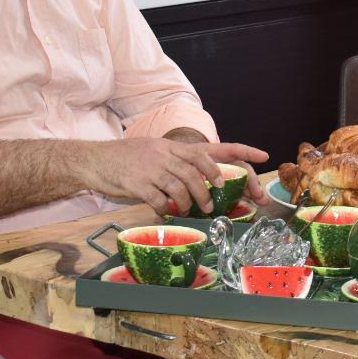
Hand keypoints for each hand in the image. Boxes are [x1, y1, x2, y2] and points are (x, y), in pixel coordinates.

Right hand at [96, 137, 267, 216]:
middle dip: (212, 189)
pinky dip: (167, 208)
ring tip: (194, 210)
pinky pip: (161, 200)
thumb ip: (177, 163)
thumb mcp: (155, 152)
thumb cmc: (126, 160)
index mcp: (174, 147)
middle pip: (200, 171)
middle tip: (215, 203)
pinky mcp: (139, 184)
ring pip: (183, 186)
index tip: (263, 156)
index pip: (213, 147)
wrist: (94, 160)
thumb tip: (199, 181)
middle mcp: (166, 154)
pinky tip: (166, 211)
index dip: (241, 151)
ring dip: (192, 202)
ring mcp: (152, 168)